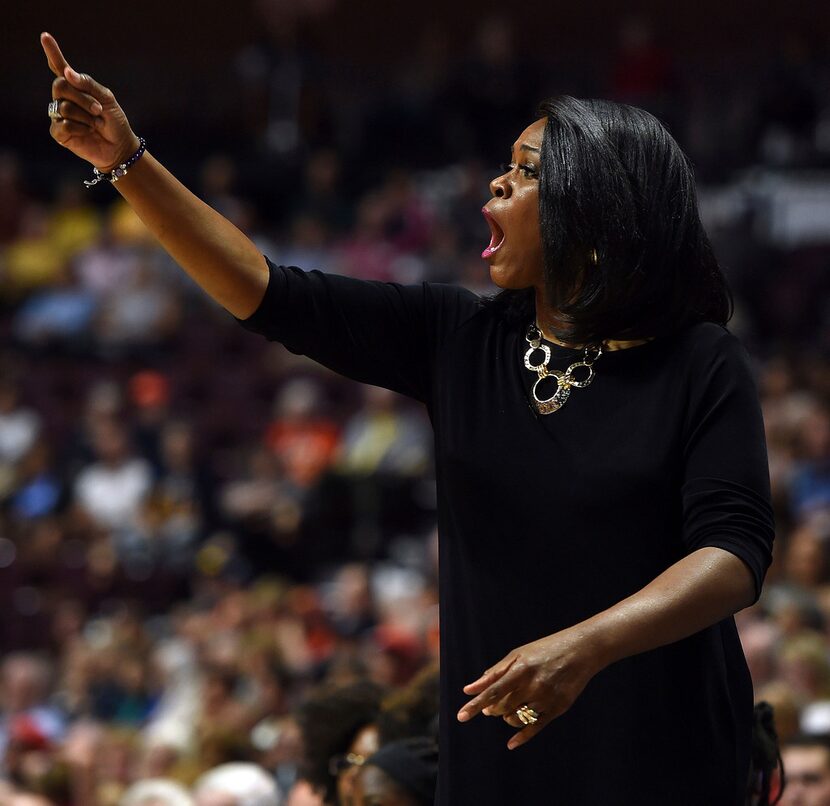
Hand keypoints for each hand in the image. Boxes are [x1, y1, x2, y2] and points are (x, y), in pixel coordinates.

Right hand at [41, 32, 138, 171]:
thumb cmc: (114, 122)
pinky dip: (80, 128)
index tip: (45, 36)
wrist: (120, 146)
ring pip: (64, 107)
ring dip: (86, 116)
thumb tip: (67, 73)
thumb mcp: (106, 99)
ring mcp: (59, 115)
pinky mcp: (59, 133)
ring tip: (97, 124)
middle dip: (83, 98)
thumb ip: (88, 84)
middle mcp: (64, 98)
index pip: (60, 68)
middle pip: (60, 86)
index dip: (53, 53)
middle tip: (98, 109)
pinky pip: (63, 124)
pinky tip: (88, 132)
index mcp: (76, 87)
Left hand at [456, 626, 604, 749]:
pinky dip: (521, 736)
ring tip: (507, 710)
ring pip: (516, 719)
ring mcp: (547, 698)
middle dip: (492, 709)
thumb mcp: (518, 655)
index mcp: (521, 669)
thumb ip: (494, 672)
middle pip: (503, 707)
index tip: (461, 717)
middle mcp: (534, 685)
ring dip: (506, 718)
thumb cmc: (543, 650)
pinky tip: (511, 744)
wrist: (580, 651)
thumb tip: (469, 689)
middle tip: (490, 708)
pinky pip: (535, 728)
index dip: (475, 704)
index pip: (492, 691)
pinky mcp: (558, 709)